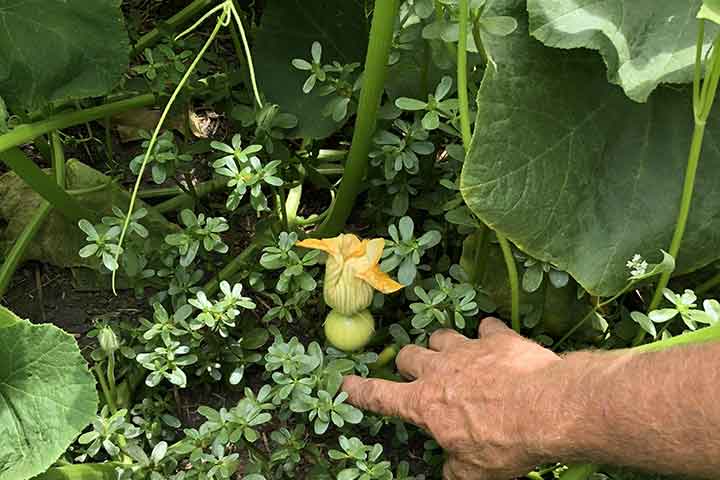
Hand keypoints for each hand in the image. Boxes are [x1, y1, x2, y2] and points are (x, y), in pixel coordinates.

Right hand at [342, 317, 562, 479]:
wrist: (547, 408)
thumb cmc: (507, 442)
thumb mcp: (476, 471)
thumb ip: (455, 470)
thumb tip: (450, 474)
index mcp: (426, 404)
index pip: (381, 396)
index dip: (361, 391)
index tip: (347, 383)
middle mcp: (440, 370)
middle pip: (409, 356)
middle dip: (409, 364)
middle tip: (419, 374)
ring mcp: (468, 349)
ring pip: (441, 337)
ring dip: (443, 346)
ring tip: (453, 355)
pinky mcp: (497, 338)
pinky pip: (486, 328)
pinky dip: (488, 336)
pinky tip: (496, 343)